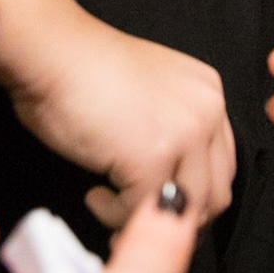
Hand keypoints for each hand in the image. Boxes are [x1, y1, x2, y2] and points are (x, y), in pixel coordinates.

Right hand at [8, 8, 237, 229]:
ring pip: (188, 209)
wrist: (52, 53)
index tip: (161, 208)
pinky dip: (116, 215)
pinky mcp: (154, 156)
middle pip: (216, 193)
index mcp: (209, 94)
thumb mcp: (148, 97)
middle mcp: (209, 111)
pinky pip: (145, 210)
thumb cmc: (82, 73)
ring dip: (148, 218)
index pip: (221, 165)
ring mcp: (186, 133)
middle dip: (178, 218)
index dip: (192, 196)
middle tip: (139, 219)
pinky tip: (95, 195)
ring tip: (111, 206)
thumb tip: (169, 183)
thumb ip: (171, 130)